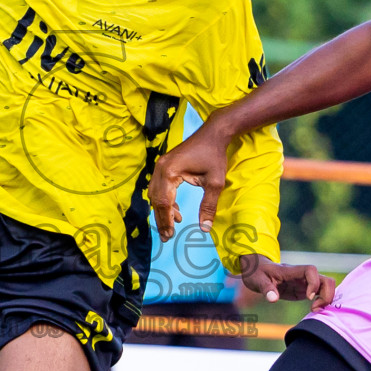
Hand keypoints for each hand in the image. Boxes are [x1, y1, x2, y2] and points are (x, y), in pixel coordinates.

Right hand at [149, 120, 232, 239]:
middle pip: (156, 200)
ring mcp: (160, 166)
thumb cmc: (215, 155)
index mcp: (170, 172)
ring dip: (163, 210)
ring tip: (174, 225)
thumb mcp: (215, 183)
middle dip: (161, 219)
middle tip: (167, 237)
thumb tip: (205, 228)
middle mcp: (160, 168)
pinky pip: (159, 187)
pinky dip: (165, 200)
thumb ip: (208, 206)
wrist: (212, 133)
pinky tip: (176, 210)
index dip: (166, 220)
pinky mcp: (164, 166)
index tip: (170, 235)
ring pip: (155, 194)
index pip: (164, 202)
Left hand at [239, 254, 335, 309]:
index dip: (314, 283)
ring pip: (326, 287)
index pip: (311, 271)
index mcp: (291, 271)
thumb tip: (273, 299)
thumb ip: (266, 288)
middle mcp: (302, 276)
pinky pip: (321, 294)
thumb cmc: (257, 272)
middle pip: (326, 280)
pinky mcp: (305, 290)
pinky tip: (314, 311)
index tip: (308, 297)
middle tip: (314, 309)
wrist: (257, 270)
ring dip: (326, 299)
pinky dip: (323, 302)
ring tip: (314, 311)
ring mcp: (306, 283)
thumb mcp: (257, 280)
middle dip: (327, 295)